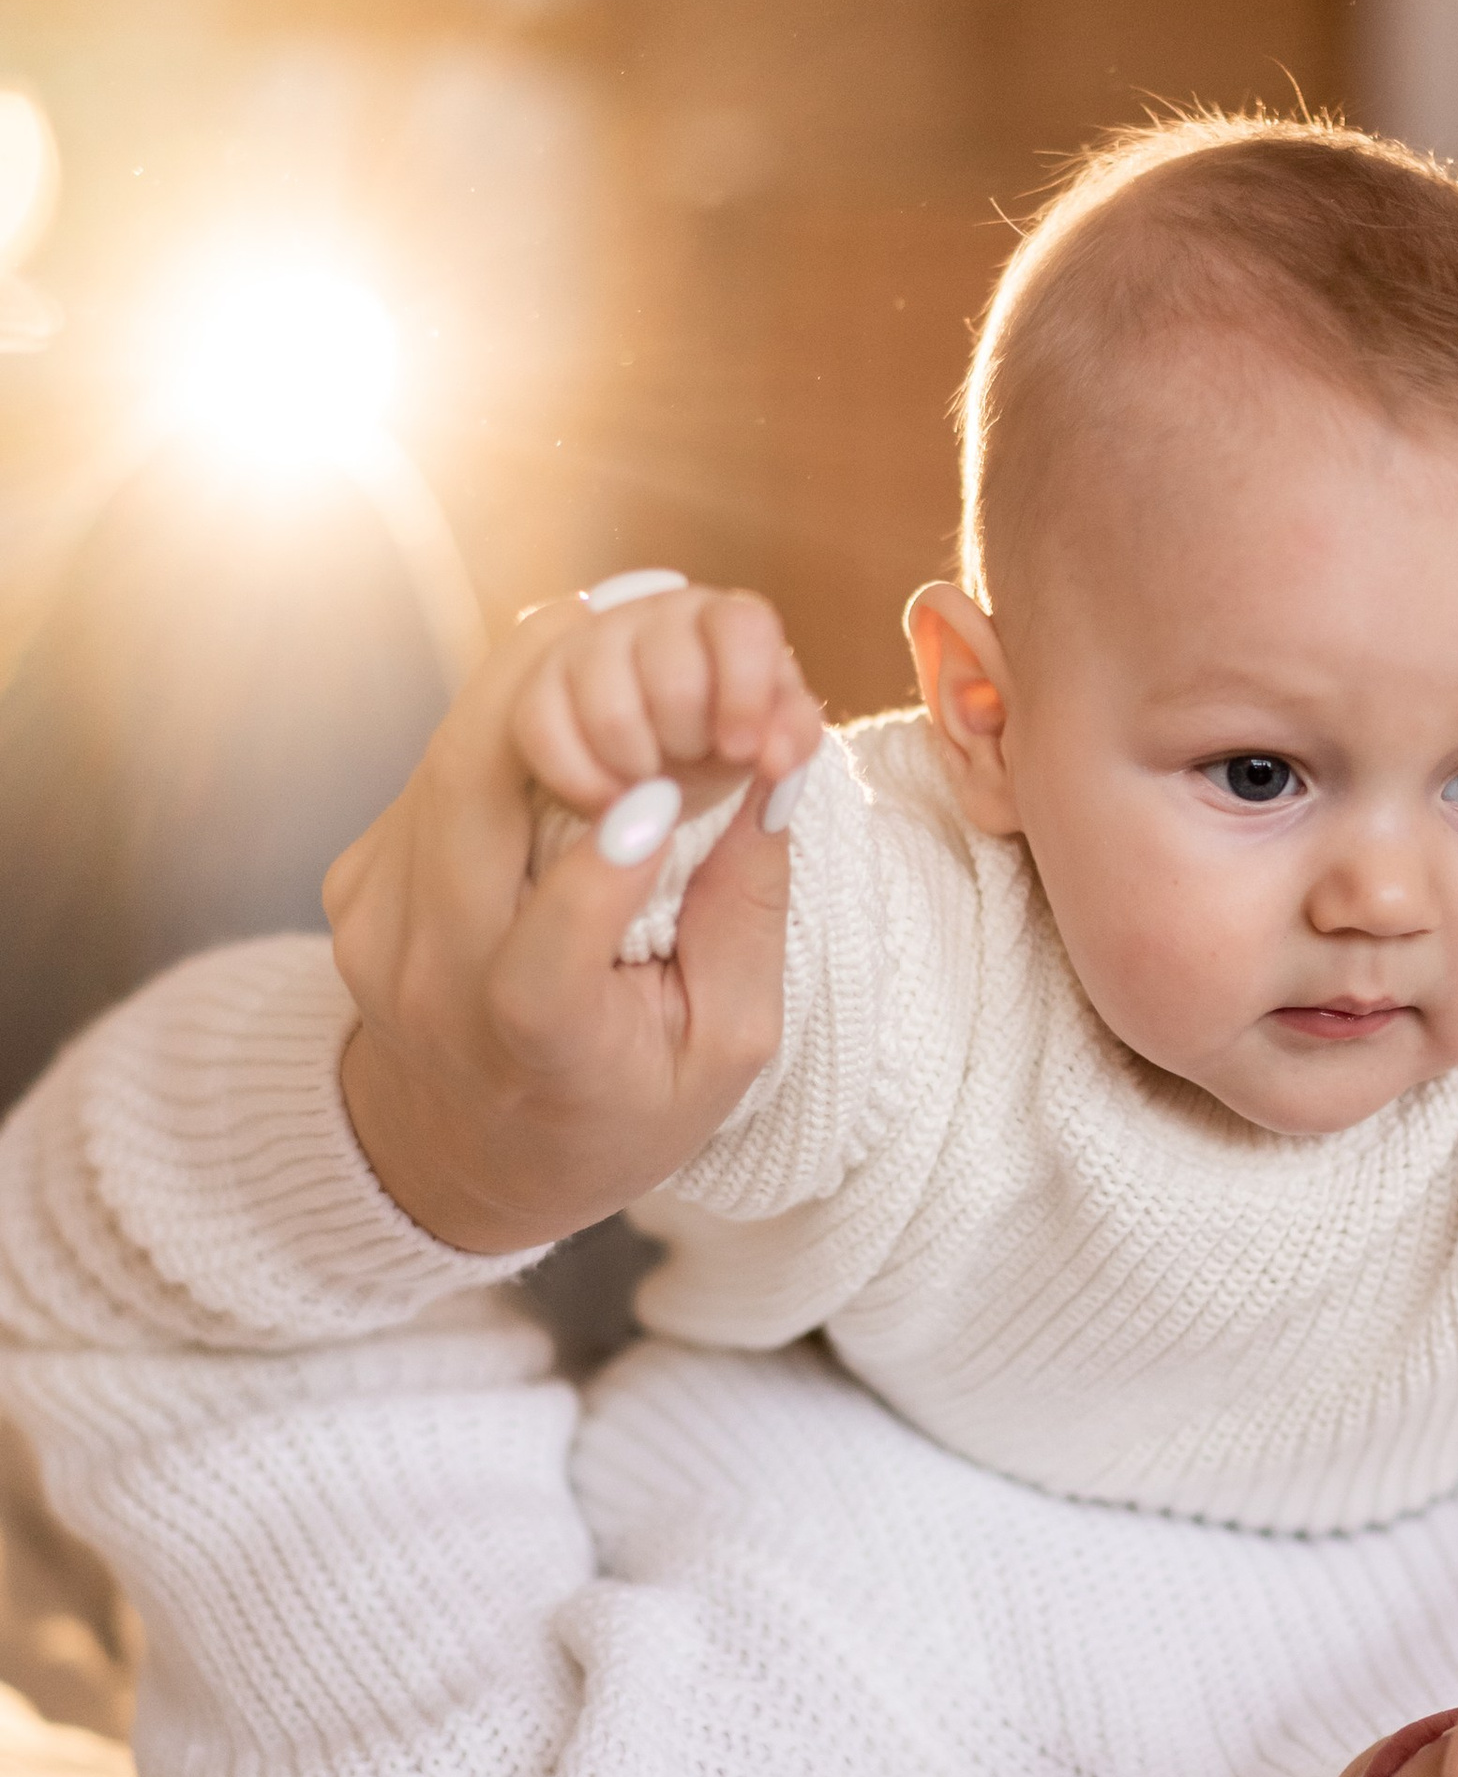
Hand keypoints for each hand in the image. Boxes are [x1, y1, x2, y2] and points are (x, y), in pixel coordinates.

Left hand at [326, 587, 822, 1254]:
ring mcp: (379, 916)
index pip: (544, 959)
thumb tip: (779, 776)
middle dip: (574, 690)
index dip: (604, 871)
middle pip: (474, 790)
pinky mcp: (359, 874)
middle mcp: (430, 976)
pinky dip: (512, 723)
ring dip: (544, 683)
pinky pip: (439, 766)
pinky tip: (574, 717)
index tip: (670, 799)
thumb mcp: (722, 1049)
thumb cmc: (617, 1107)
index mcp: (530, 1048)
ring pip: (452, 750)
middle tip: (658, 621)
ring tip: (626, 638)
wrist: (458, 1155)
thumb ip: (746, 919)